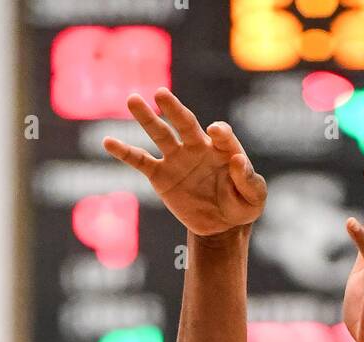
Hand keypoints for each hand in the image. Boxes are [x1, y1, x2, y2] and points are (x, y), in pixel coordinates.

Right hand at [103, 89, 265, 236]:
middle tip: (161, 94)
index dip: (220, 132)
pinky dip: (124, 152)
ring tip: (133, 100)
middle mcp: (197, 147)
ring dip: (147, 118)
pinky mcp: (160, 176)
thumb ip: (249, 180)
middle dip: (174, 109)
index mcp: (222, 148)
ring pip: (160, 134)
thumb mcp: (255, 198)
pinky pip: (140, 161)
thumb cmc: (241, 205)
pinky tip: (108, 141)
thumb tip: (236, 160)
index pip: (221, 134)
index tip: (216, 132)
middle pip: (185, 123)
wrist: (221, 225)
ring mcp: (177, 159)